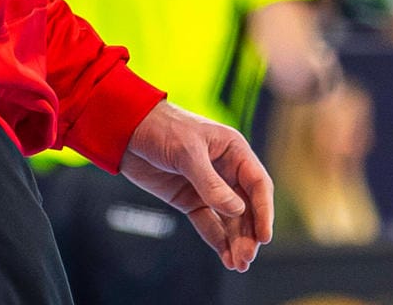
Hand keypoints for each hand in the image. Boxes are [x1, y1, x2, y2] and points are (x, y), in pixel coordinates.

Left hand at [120, 101, 271, 271]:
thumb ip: (210, 183)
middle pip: (246, 207)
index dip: (263, 211)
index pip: (257, 184)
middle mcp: (225, 170)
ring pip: (229, 219)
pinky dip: (217, 240)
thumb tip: (237, 211)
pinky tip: (225, 257)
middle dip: (248, 233)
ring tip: (239, 264)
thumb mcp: (187, 152)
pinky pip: (208, 223)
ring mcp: (207, 187)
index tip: (264, 236)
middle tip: (247, 258)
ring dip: (235, 241)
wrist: (127, 131)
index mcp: (233, 151)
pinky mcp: (189, 200)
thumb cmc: (163, 128)